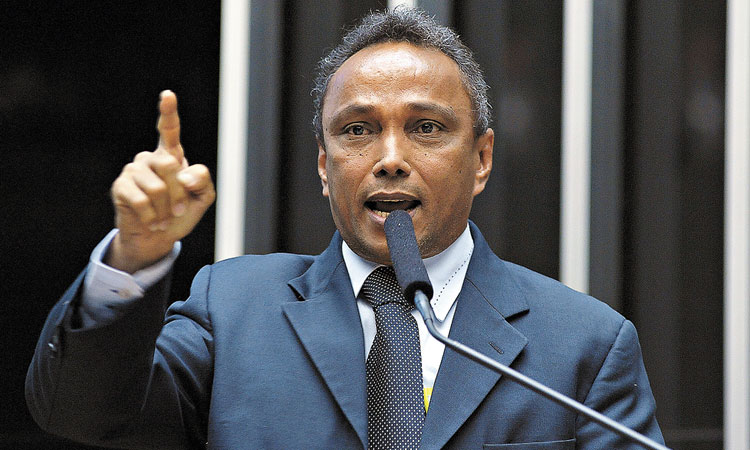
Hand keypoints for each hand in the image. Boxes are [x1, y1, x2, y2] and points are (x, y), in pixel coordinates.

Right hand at [106, 90, 215, 272]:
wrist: (158, 237)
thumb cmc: (181, 214)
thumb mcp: (203, 197)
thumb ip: (203, 181)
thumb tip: (185, 175)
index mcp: (171, 156)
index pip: (169, 130)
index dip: (168, 112)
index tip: (168, 95)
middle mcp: (150, 159)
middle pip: (170, 167)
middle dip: (179, 194)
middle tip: (180, 211)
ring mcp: (133, 171)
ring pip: (156, 188)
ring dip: (166, 210)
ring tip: (165, 218)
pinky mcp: (121, 187)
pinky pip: (141, 201)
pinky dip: (152, 216)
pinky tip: (152, 222)